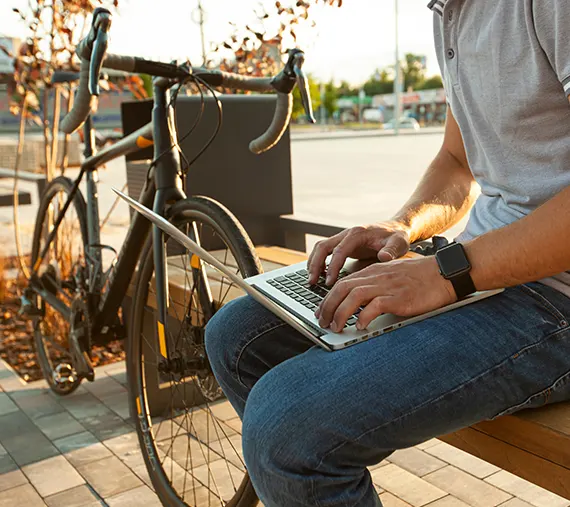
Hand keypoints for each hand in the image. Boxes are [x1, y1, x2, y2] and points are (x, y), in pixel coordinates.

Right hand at [307, 221, 410, 284]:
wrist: (395, 229)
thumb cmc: (396, 237)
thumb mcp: (398, 243)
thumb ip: (391, 250)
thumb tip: (383, 257)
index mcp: (358, 233)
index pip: (339, 250)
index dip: (332, 266)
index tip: (329, 282)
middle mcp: (347, 234)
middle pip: (323, 246)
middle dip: (315, 264)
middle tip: (312, 281)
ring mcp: (343, 238)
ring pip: (320, 248)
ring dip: (313, 263)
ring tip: (312, 280)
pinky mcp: (342, 244)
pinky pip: (325, 251)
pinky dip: (319, 262)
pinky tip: (319, 275)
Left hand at [315, 256, 455, 331]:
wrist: (445, 272)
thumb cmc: (421, 277)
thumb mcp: (393, 276)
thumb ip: (376, 285)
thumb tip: (360, 304)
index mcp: (374, 271)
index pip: (342, 283)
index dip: (328, 298)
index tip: (321, 312)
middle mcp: (377, 276)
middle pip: (342, 288)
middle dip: (327, 306)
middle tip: (322, 322)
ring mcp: (387, 286)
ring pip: (353, 296)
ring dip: (341, 313)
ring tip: (336, 327)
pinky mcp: (399, 297)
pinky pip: (375, 306)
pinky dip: (364, 317)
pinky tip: (360, 327)